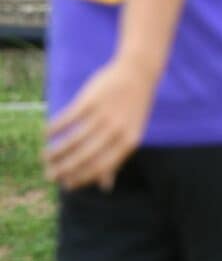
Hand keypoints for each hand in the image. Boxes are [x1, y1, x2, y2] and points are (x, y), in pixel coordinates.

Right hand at [44, 56, 157, 190]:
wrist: (138, 74)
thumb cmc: (132, 110)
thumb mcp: (130, 135)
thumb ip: (116, 159)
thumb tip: (105, 187)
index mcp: (129, 142)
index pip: (103, 166)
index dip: (82, 178)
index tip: (66, 184)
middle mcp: (117, 130)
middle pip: (86, 155)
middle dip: (65, 168)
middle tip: (49, 175)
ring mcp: (104, 114)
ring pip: (74, 139)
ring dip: (56, 151)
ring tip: (45, 157)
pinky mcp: (91, 99)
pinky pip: (68, 118)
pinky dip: (55, 127)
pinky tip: (45, 134)